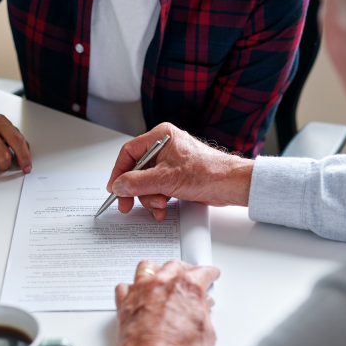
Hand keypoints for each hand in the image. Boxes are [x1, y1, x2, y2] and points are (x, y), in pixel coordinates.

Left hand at [105, 260, 219, 345]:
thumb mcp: (207, 335)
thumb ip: (205, 315)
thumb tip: (203, 311)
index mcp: (187, 287)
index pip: (202, 272)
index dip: (209, 273)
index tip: (210, 274)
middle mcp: (163, 283)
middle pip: (174, 265)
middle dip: (184, 269)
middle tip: (188, 276)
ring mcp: (142, 290)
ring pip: (147, 267)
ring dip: (156, 270)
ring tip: (160, 276)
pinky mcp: (125, 302)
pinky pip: (124, 286)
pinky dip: (131, 288)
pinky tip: (135, 293)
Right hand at [107, 123, 253, 219]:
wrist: (231, 184)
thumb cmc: (208, 172)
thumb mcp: (166, 179)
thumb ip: (137, 183)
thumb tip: (118, 185)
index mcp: (161, 137)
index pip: (129, 152)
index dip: (119, 171)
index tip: (114, 188)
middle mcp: (164, 147)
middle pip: (136, 170)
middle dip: (137, 190)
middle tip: (128, 205)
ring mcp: (170, 163)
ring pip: (146, 183)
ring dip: (150, 198)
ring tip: (160, 205)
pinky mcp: (176, 176)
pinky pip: (158, 188)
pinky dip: (158, 200)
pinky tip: (163, 208)